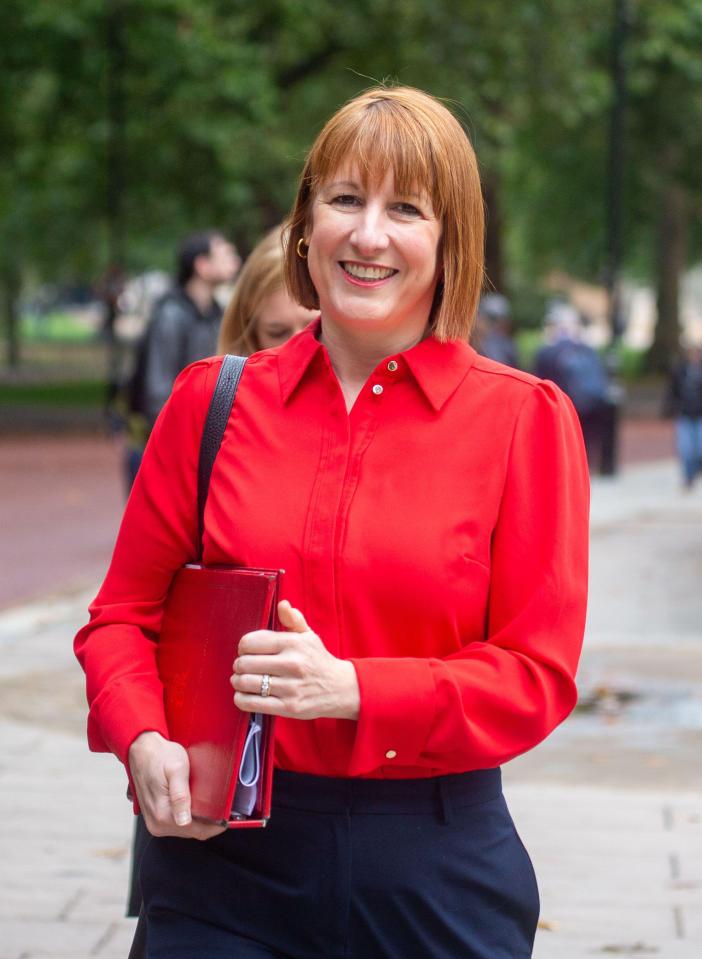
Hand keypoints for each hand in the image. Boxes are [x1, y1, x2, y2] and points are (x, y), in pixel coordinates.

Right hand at [127, 731, 225, 839]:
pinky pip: (178, 824)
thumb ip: (180, 796)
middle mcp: (157, 823)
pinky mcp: (155, 818)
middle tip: (221, 806)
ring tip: (208, 804)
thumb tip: (183, 820)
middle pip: (193, 832)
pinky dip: (189, 817)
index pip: (198, 831)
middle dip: (208, 822)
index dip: (216, 825)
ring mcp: (154, 822)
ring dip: (199, 820)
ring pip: (186, 830)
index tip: (228, 816)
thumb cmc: (159, 756)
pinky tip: (194, 803)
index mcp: (162, 814)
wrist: (142, 750)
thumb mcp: (176, 769)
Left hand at [231, 600, 359, 720]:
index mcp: (294, 643)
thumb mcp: (309, 636)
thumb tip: (282, 604)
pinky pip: (252, 703)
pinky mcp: (288, 707)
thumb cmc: (319, 660)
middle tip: (242, 666)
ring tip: (241, 680)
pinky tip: (243, 694)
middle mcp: (292, 664)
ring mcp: (290, 687)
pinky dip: (241, 698)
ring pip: (246, 683)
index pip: (250, 642)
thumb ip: (293, 619)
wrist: (341, 688)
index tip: (246, 650)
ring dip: (237, 681)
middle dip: (239, 665)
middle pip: (245, 663)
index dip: (243, 646)